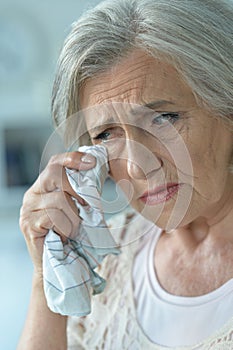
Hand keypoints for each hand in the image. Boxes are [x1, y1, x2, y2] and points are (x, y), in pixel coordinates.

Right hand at [19, 151, 95, 276]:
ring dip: (73, 217)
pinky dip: (66, 227)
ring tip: (71, 230)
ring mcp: (27, 209)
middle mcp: (32, 195)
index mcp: (43, 188)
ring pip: (60, 199)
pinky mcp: (28, 224)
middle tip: (86, 206)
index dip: (72, 158)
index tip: (92, 162)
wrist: (56, 265)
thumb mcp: (75, 209)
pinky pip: (55, 216)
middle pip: (54, 173)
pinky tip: (63, 236)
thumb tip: (95, 174)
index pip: (55, 163)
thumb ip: (78, 192)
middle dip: (76, 187)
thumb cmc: (69, 236)